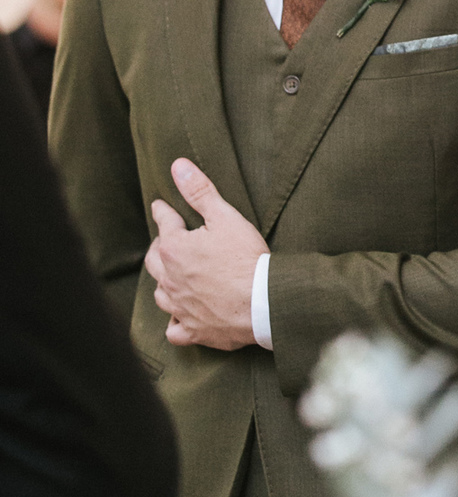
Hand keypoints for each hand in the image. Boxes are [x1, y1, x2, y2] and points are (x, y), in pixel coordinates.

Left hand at [144, 158, 267, 349]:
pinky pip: (174, 329)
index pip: (164, 223)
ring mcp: (180, 307)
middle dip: (159, 246)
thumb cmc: (246, 259)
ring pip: (160, 293)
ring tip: (170, 275)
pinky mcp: (194, 330)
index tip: (160, 206)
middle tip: (166, 239)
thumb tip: (178, 166)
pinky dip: (174, 321)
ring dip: (163, 281)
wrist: (264, 303)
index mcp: (175, 249)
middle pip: (154, 259)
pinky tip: (179, 316)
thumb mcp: (225, 217)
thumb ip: (200, 191)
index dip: (164, 212)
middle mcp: (170, 280)